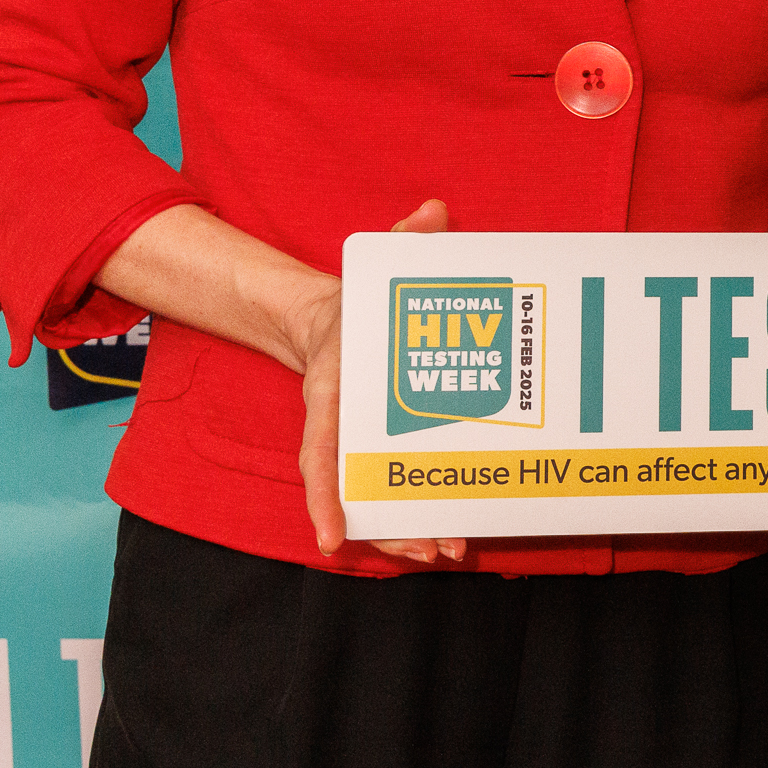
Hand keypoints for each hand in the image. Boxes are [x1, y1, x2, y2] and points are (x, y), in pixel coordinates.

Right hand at [297, 198, 464, 564]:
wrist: (334, 320)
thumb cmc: (358, 299)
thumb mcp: (376, 265)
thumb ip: (405, 238)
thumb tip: (430, 214)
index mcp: (332, 390)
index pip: (319, 452)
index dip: (325, 495)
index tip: (330, 536)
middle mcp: (342, 426)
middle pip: (356, 491)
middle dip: (390, 526)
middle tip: (435, 550)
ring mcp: (360, 443)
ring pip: (378, 500)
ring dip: (408, 532)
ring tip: (447, 553)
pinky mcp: (383, 448)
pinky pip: (394, 490)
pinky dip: (415, 514)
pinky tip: (447, 536)